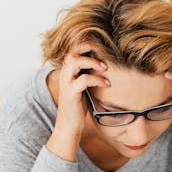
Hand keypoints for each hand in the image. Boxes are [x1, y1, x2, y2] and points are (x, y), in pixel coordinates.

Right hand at [47, 43, 108, 160]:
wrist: (69, 126)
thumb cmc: (79, 107)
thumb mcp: (84, 87)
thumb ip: (88, 75)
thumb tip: (106, 66)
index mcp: (67, 72)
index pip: (73, 51)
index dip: (86, 46)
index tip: (101, 49)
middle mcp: (64, 75)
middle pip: (71, 52)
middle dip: (87, 48)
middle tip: (102, 53)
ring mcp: (66, 84)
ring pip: (75, 62)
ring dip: (92, 62)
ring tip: (105, 68)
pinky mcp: (71, 93)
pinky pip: (84, 79)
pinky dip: (97, 79)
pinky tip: (106, 84)